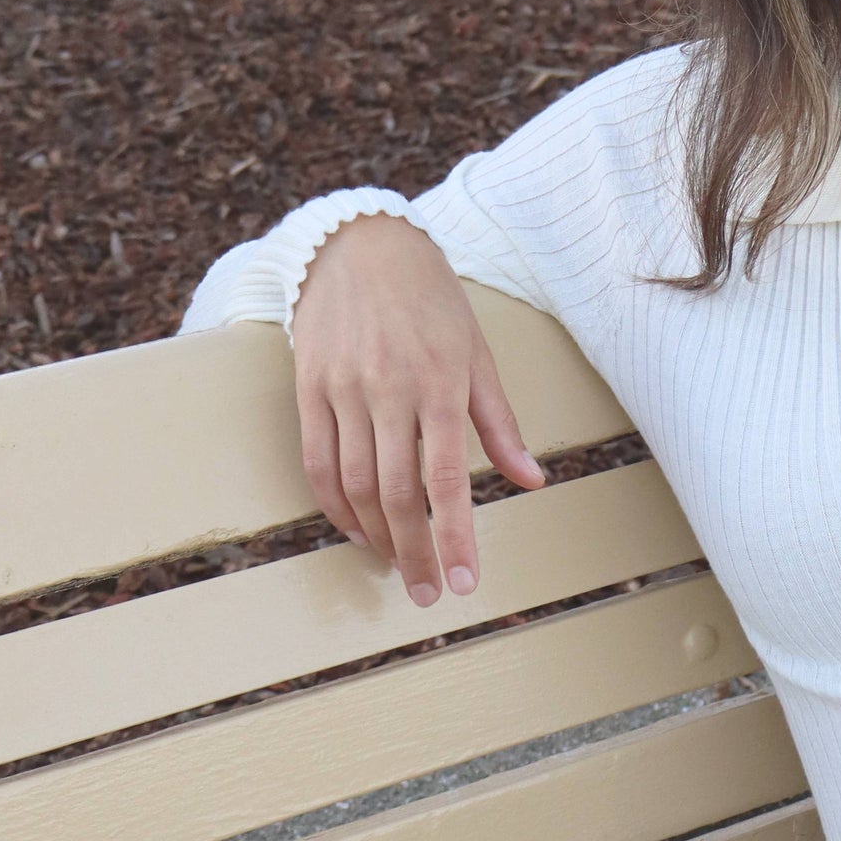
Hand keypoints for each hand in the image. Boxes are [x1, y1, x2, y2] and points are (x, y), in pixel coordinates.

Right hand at [291, 213, 546, 606]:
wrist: (362, 246)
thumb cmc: (433, 301)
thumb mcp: (478, 354)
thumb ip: (499, 423)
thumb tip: (531, 480)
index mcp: (441, 384)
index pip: (448, 479)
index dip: (455, 537)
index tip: (465, 581)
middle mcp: (389, 391)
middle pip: (399, 494)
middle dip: (415, 552)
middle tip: (430, 593)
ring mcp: (343, 391)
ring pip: (355, 485)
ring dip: (376, 535)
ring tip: (395, 564)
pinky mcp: (308, 388)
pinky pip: (317, 461)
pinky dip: (335, 505)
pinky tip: (356, 528)